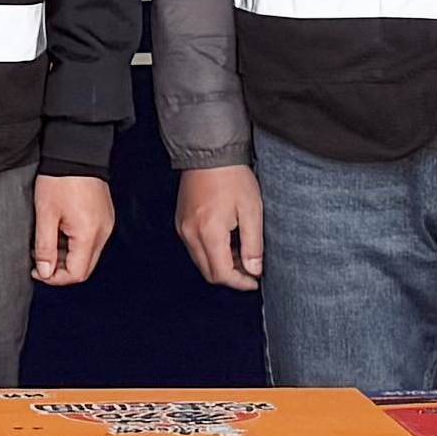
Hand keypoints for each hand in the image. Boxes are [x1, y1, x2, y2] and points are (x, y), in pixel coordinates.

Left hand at [32, 173, 115, 286]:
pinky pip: (91, 240)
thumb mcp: (45, 215)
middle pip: (84, 267)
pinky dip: (75, 243)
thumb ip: (45, 247)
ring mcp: (106, 224)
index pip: (76, 274)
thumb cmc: (59, 179)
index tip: (37, 270)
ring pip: (87, 255)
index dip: (55, 278)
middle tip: (40, 258)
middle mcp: (103, 232)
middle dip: (61, 269)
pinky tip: (59, 231)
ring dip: (67, 256)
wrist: (76, 151)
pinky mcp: (104, 217)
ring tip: (46, 241)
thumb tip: (45, 272)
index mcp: (89, 234)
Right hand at [174, 164, 263, 290]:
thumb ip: (253, 245)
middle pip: (208, 272)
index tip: (254, 280)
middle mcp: (190, 234)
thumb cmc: (232, 176)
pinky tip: (227, 240)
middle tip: (250, 268)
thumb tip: (254, 269)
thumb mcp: (252, 211)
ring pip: (201, 261)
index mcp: (208, 233)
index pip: (222, 274)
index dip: (240, 282)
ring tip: (241, 252)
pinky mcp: (181, 222)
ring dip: (221, 264)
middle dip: (231, 276)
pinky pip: (195, 247)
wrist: (210, 153)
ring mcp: (183, 228)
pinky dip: (211, 251)